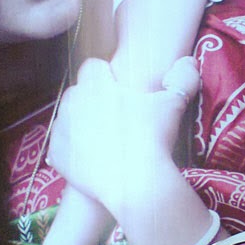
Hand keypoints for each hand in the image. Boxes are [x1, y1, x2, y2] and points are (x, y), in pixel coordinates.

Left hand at [47, 56, 199, 205]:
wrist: (134, 182)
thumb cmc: (154, 137)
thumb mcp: (174, 104)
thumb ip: (182, 79)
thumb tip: (189, 62)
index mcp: (94, 83)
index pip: (93, 67)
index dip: (108, 77)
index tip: (123, 91)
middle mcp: (72, 101)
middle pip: (79, 92)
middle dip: (93, 100)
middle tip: (118, 118)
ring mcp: (61, 128)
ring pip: (68, 118)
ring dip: (81, 124)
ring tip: (107, 140)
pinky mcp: (55, 154)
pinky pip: (62, 146)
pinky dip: (74, 151)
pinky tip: (94, 157)